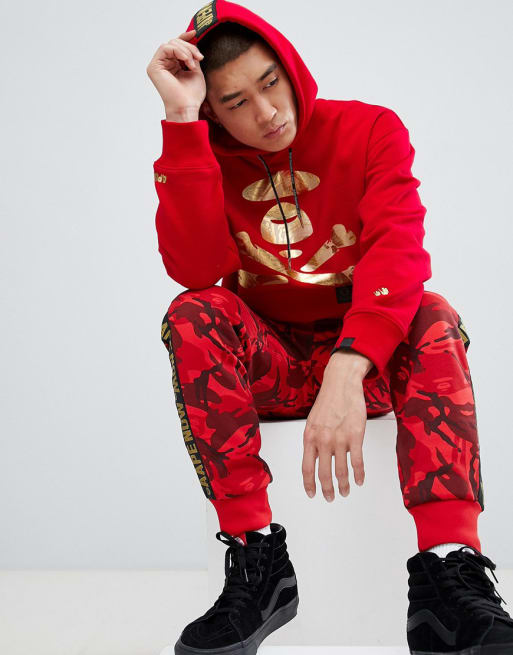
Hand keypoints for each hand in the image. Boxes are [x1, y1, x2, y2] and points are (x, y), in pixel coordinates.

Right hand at [146, 29, 205, 118]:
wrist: (187, 107)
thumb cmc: (192, 95)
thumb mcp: (195, 70)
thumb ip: (192, 55)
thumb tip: (192, 39)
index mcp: (172, 65)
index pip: (176, 45)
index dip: (185, 37)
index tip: (195, 33)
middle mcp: (163, 64)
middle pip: (175, 43)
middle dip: (189, 47)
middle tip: (199, 58)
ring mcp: (157, 65)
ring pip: (171, 44)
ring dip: (185, 51)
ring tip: (193, 64)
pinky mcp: (154, 67)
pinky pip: (165, 48)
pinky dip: (178, 52)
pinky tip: (186, 62)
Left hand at [302, 351, 370, 500]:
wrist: (341, 383)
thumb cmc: (328, 401)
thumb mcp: (313, 421)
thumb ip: (313, 441)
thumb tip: (315, 459)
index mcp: (309, 437)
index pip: (306, 468)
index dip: (309, 484)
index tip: (312, 494)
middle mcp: (322, 440)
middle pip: (323, 473)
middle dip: (327, 490)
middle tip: (330, 498)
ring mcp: (339, 439)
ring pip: (340, 471)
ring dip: (344, 485)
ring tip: (346, 491)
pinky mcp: (355, 436)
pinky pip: (357, 462)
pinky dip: (359, 474)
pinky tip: (360, 480)